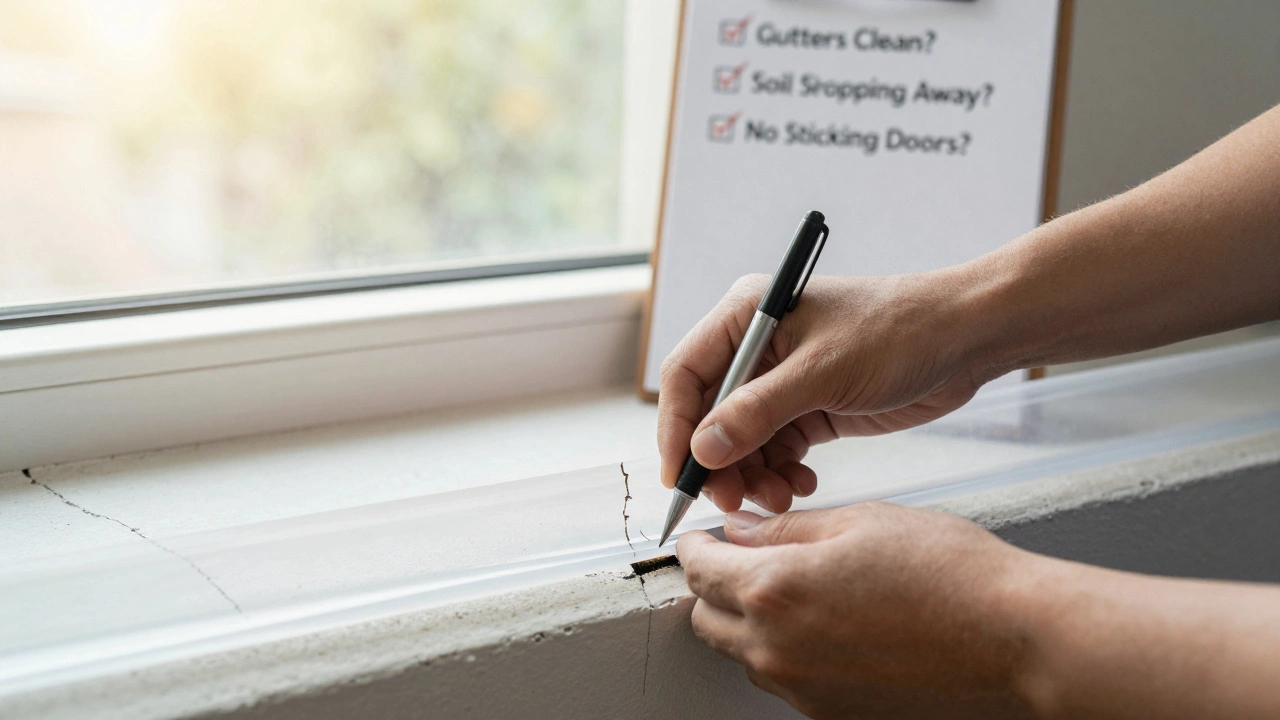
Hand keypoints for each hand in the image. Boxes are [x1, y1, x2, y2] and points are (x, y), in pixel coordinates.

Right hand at [658, 272, 983, 512]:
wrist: (965, 339)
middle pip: (710, 415)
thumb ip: (758, 413)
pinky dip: (781, 473)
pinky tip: (802, 484)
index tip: (680, 477)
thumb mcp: (823, 373)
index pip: (686, 375)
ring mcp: (783, 380)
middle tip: (734, 502)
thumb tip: (702, 450)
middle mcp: (757, 347)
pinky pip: (776, 449)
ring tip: (781, 497)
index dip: (675, 428)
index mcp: (747, 316)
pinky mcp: (811, 407)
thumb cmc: (898, 332)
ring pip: (742, 441)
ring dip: (753, 475)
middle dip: (719, 462)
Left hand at [677, 503, 1039, 718]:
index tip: (702, 534)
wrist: (1016, 642)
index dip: (695, 544)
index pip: (698, 568)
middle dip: (713, 585)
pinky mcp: (832, 715)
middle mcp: (777, 649)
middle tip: (742, 558)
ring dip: (747, 621)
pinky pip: (784, 682)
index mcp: (775, 590)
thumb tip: (739, 530)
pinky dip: (785, 653)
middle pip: (706, 618)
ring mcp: (803, 691)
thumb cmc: (951, 574)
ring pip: (742, 653)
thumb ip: (785, 529)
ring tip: (793, 591)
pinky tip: (827, 626)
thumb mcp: (860, 522)